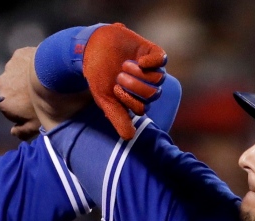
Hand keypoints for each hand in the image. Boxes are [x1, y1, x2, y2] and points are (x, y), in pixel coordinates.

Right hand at [0, 47, 42, 140]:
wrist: (55, 74)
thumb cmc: (45, 104)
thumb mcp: (36, 125)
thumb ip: (22, 131)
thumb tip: (13, 132)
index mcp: (3, 103)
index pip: (9, 110)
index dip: (21, 110)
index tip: (33, 108)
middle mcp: (1, 84)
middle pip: (10, 91)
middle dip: (20, 92)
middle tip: (39, 92)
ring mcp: (9, 67)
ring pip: (15, 74)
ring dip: (24, 77)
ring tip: (42, 79)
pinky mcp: (18, 54)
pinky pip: (22, 60)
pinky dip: (29, 63)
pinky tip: (42, 66)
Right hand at [81, 24, 166, 139]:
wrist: (92, 48)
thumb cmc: (98, 75)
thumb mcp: (105, 99)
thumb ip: (117, 117)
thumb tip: (129, 137)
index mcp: (136, 99)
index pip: (142, 108)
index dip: (128, 100)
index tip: (114, 90)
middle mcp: (147, 85)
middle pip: (153, 94)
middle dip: (134, 86)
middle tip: (118, 76)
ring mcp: (151, 69)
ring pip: (159, 78)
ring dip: (139, 74)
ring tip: (124, 65)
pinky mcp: (151, 52)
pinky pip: (162, 60)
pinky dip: (152, 62)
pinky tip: (140, 61)